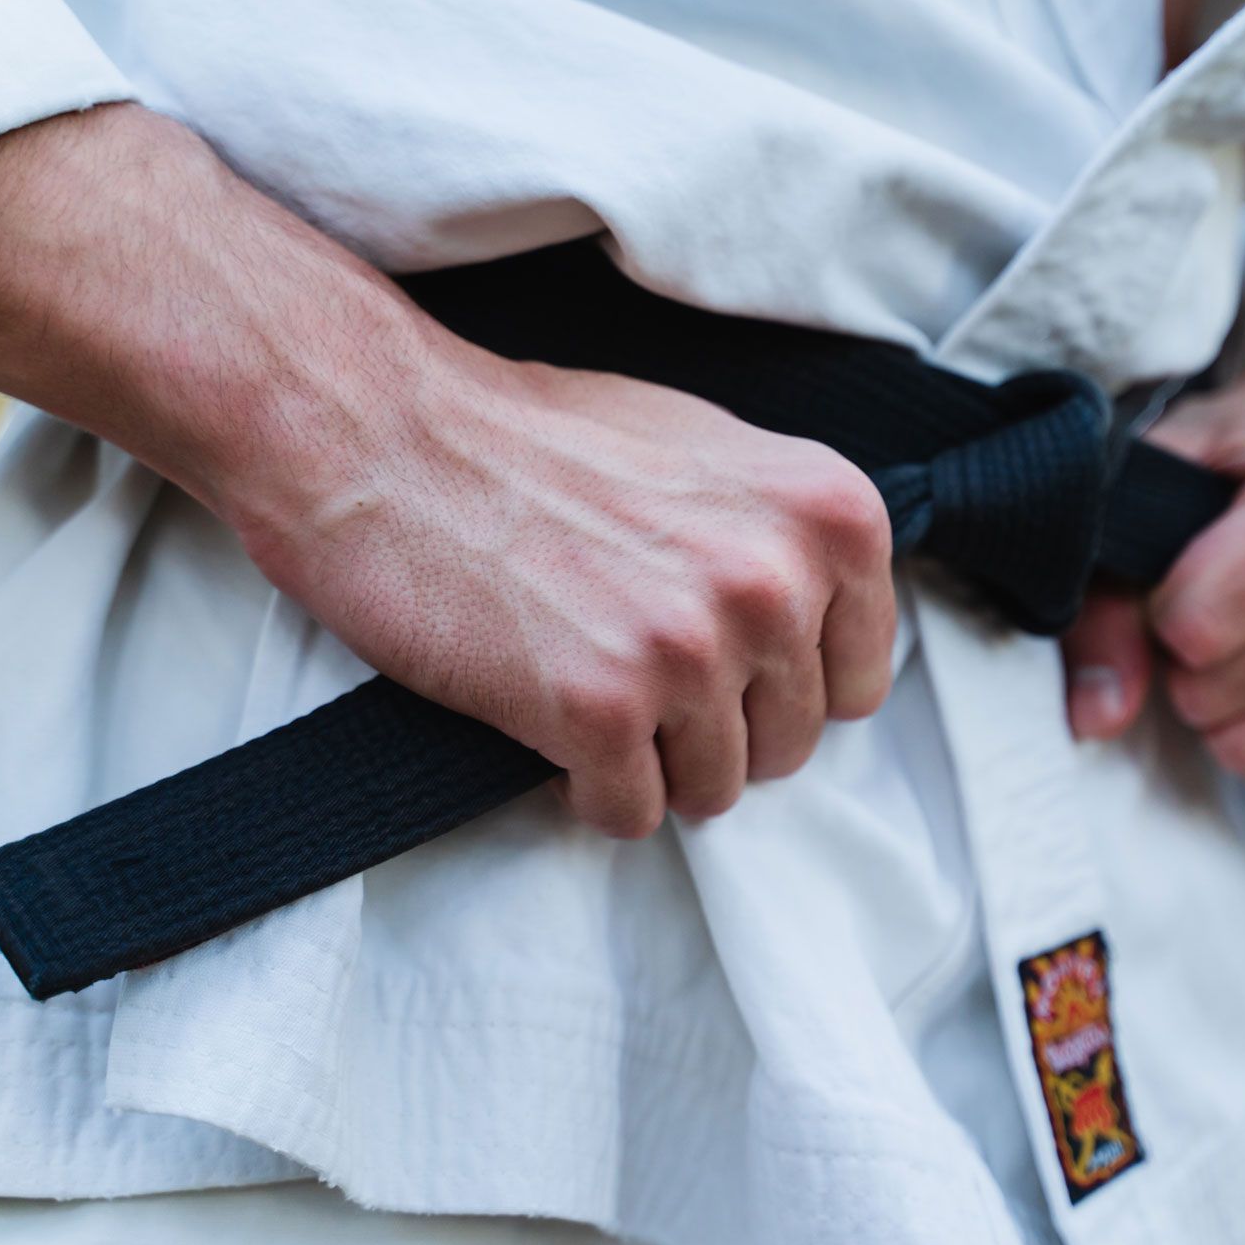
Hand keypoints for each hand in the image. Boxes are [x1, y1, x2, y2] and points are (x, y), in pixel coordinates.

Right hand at [0, 104, 894, 837]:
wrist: (382, 430)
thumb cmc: (534, 438)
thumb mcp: (707, 453)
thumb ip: (783, 538)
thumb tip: (822, 625)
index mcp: (823, 513)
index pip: (861, 678)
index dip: (789, 690)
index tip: (730, 675)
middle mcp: (774, 581)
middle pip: (790, 743)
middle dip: (718, 732)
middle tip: (639, 684)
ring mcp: (690, 648)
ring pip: (716, 791)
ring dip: (654, 767)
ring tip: (590, 697)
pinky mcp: (600, 708)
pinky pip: (630, 814)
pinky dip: (589, 791)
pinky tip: (548, 725)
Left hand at [1060, 239, 1244, 798]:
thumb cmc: (1239, 470)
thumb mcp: (1158, 486)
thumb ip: (1106, 598)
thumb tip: (1099, 714)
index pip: (1200, 625)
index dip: (1160, 611)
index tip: (1178, 572)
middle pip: (1222, 690)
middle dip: (1184, 665)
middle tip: (1206, 612)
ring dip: (1219, 709)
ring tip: (1239, 641)